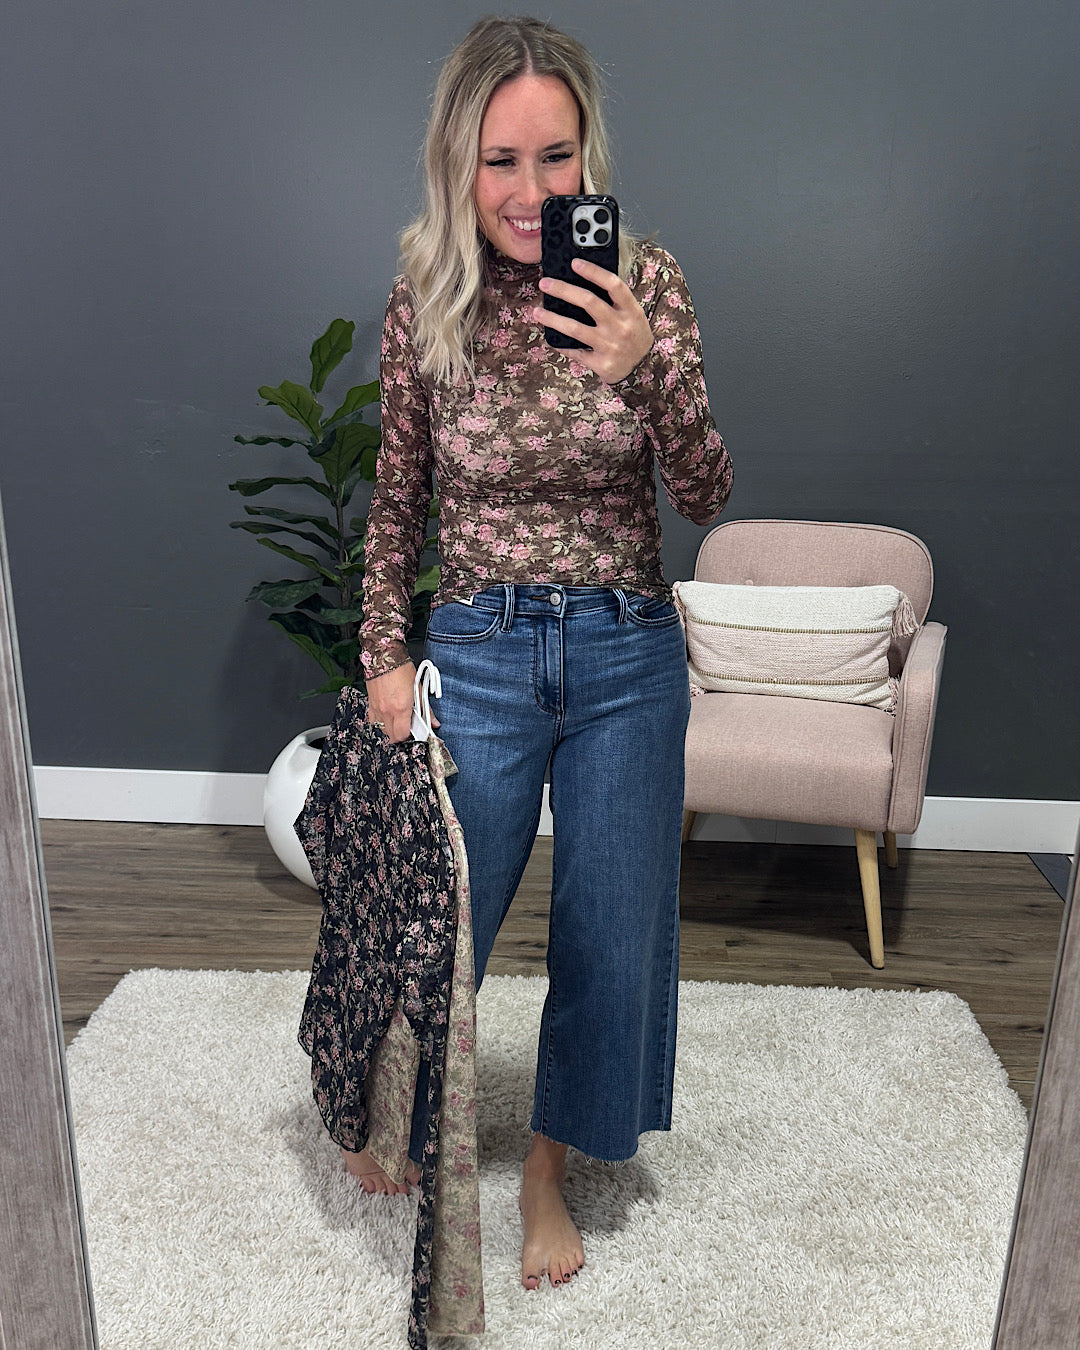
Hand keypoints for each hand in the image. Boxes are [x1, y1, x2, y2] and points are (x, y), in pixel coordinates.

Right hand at [365, 661, 439, 743]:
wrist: (384, 657)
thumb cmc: (401, 670)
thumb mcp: (419, 689)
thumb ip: (426, 710)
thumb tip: (433, 722)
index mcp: (401, 708)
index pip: (403, 735)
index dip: (410, 737)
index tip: (415, 733)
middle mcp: (387, 711)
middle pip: (392, 736)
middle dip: (401, 735)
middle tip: (408, 728)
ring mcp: (377, 709)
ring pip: (382, 730)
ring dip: (391, 729)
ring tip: (398, 721)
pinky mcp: (370, 704)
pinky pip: (373, 721)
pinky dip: (381, 722)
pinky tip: (388, 716)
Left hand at [534, 257, 652, 383]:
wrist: (644, 369)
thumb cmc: (634, 336)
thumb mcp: (633, 315)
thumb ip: (614, 301)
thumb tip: (582, 282)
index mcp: (631, 310)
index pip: (613, 285)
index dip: (594, 272)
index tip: (574, 263)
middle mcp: (621, 327)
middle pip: (589, 302)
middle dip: (563, 290)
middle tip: (545, 283)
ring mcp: (610, 346)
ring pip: (575, 329)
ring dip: (552, 319)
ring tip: (537, 312)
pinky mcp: (601, 363)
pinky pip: (575, 352)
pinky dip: (561, 344)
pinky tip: (551, 337)